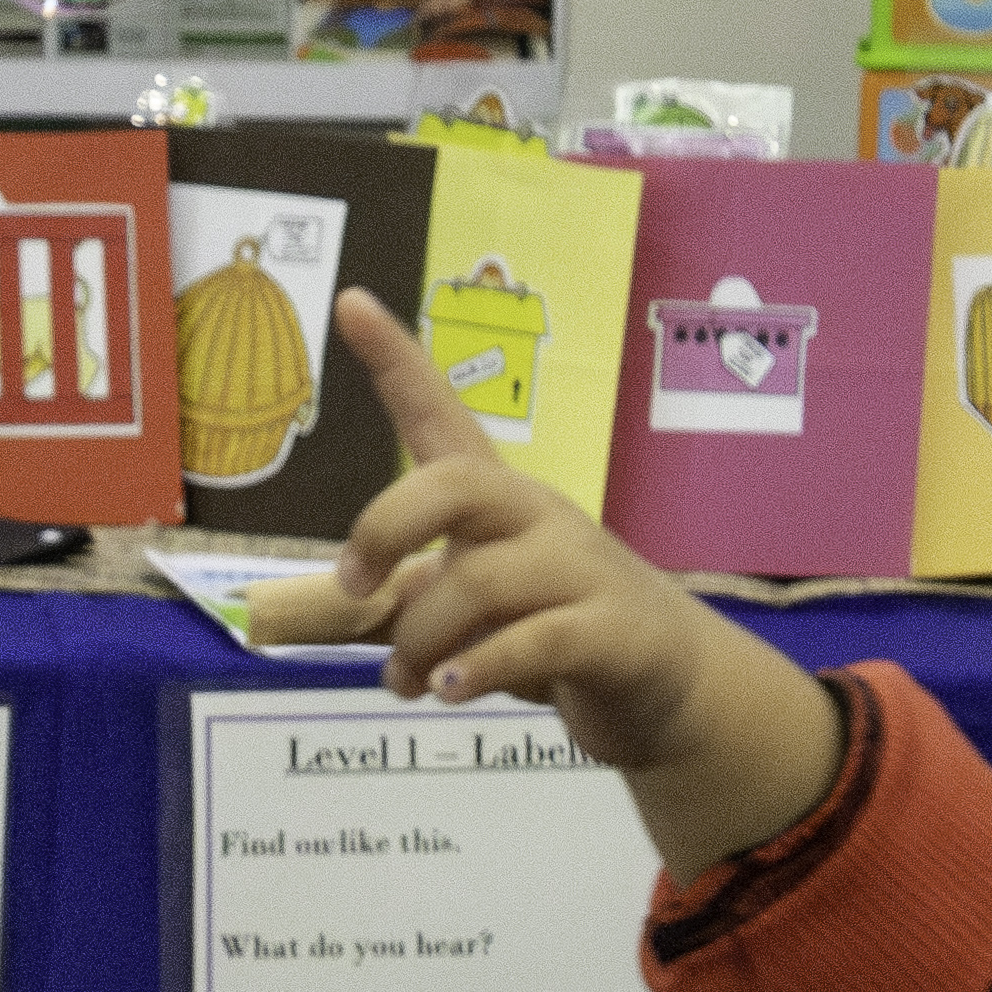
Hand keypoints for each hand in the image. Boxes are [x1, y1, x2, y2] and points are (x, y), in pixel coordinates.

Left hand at [237, 294, 849, 868]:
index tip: (349, 303)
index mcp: (497, 501)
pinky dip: (478, 669)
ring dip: (421, 639)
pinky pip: (532, 642)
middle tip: (354, 586)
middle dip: (386, 530)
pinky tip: (449, 689)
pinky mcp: (607, 631)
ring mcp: (578, 570)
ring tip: (410, 679)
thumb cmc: (555, 632)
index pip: (440, 415)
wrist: (671, 681)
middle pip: (453, 486)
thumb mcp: (474, 614)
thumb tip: (320, 626)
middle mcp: (537, 516)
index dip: (394, 361)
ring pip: (477, 583)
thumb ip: (406, 608)